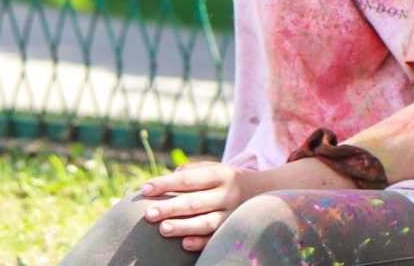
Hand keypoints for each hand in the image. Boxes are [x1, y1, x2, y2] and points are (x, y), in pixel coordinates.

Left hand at [138, 161, 267, 251]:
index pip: (189, 179)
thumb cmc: (232, 180)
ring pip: (206, 222)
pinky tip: (184, 244)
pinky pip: (216, 238)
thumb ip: (195, 170)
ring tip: (162, 229)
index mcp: (221, 174)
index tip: (145, 189)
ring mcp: (233, 214)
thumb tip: (172, 174)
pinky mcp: (236, 230)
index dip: (166, 183)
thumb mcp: (218, 169)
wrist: (268, 193)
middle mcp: (228, 193)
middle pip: (195, 201)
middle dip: (170, 207)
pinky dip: (201, 241)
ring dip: (183, 226)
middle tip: (148, 214)